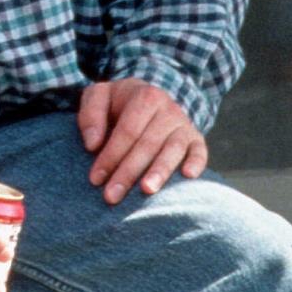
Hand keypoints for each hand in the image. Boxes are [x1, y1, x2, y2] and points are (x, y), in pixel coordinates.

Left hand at [79, 78, 206, 203]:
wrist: (146, 96)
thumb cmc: (117, 102)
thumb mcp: (98, 96)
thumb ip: (91, 114)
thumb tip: (92, 144)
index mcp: (145, 97)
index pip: (127, 131)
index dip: (111, 156)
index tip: (95, 179)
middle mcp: (168, 110)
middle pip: (148, 144)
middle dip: (128, 172)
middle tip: (112, 196)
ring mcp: (184, 125)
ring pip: (173, 149)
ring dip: (160, 172)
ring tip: (146, 190)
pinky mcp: (195, 138)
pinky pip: (200, 151)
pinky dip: (196, 163)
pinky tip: (187, 176)